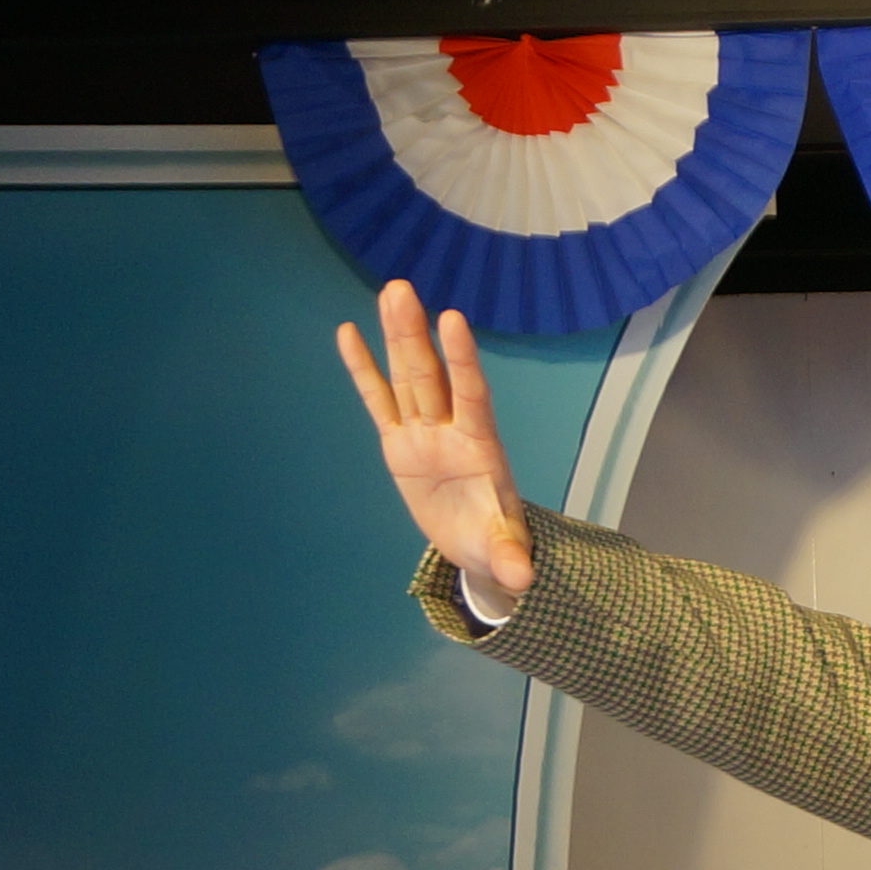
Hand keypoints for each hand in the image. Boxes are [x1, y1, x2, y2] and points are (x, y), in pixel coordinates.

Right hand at [335, 280, 535, 609]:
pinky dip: (363, 369)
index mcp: (479, 448)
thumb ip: (511, 560)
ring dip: (396, 336)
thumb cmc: (494, 541)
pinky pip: (377, 400)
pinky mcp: (397, 442)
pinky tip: (348, 332)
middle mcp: (449, 430)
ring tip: (390, 291)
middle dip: (415, 335)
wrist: (477, 543)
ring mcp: (422, 432)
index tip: (453, 321)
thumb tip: (521, 579)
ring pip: (406, 378)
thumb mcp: (503, 553)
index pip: (471, 396)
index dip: (462, 360)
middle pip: (430, 376)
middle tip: (402, 290)